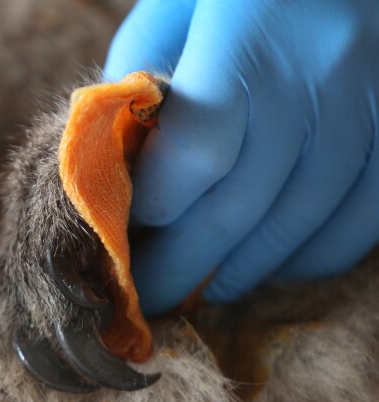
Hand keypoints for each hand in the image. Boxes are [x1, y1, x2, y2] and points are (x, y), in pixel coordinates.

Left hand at [105, 0, 378, 314]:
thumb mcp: (180, 5)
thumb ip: (145, 74)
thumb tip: (126, 159)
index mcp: (250, 32)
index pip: (197, 151)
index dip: (156, 208)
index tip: (124, 230)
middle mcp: (320, 72)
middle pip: (242, 205)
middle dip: (182, 265)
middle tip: (146, 297)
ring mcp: (375, 104)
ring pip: (304, 224)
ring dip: (244, 271)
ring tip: (202, 289)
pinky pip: (366, 220)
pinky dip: (313, 256)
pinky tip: (272, 264)